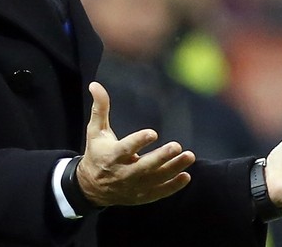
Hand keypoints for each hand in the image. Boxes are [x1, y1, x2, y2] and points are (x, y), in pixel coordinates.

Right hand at [76, 81, 195, 206]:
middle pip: (144, 167)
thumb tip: (95, 84)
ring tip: (190, 156)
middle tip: (177, 145)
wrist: (92, 187)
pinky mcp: (141, 196)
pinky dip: (172, 186)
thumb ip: (99, 108)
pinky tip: (186, 175)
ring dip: (173, 168)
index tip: (153, 132)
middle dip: (161, 157)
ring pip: (155, 179)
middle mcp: (122, 173)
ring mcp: (133, 187)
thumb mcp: (95, 131)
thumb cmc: (97, 153)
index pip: (126, 148)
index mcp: (111, 156)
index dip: (138, 141)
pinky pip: (159, 192)